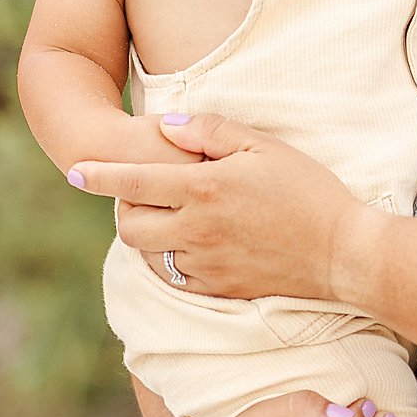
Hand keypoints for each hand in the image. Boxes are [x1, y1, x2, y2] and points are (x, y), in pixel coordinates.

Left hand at [66, 113, 383, 302]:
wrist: (343, 253)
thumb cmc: (308, 191)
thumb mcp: (264, 146)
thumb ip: (211, 130)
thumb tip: (165, 125)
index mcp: (205, 188)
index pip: (133, 180)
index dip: (98, 175)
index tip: (74, 171)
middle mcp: (197, 229)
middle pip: (129, 224)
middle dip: (125, 208)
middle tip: (144, 194)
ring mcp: (205, 265)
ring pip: (147, 255)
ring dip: (146, 236)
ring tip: (167, 219)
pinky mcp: (218, 290)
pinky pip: (173, 279)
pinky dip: (170, 261)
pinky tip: (189, 247)